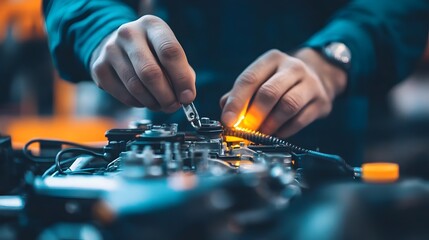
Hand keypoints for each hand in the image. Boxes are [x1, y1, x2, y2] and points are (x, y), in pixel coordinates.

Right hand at [90, 15, 195, 111]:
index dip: (182, 79)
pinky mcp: (99, 68)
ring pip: (136, 87)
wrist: (118, 46)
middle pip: (150, 72)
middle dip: (166, 96)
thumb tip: (185, 97)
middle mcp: (128, 33)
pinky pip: (124, 95)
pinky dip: (138, 103)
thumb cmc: (152, 52)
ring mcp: (111, 50)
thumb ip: (183, 73)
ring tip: (160, 104)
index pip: (170, 52)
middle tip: (173, 106)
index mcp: (152, 25)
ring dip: (153, 102)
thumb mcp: (169, 54)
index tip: (188, 97)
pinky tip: (144, 100)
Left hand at [220, 48, 346, 137]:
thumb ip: (240, 94)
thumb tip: (226, 113)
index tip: (227, 120)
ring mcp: (310, 83)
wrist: (319, 76)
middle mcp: (293, 67)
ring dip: (269, 125)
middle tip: (244, 130)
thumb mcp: (260, 78)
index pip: (249, 79)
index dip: (236, 102)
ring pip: (287, 106)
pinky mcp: (321, 101)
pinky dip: (284, 131)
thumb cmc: (280, 80)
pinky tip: (275, 134)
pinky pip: (300, 120)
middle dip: (253, 115)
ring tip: (259, 134)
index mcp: (272, 59)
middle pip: (269, 93)